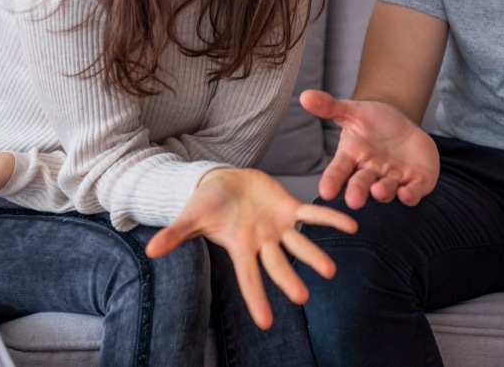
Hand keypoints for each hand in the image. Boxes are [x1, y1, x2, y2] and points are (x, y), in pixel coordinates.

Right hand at [144, 168, 356, 330]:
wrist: (223, 180)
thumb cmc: (206, 204)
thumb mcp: (190, 217)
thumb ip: (176, 235)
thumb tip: (151, 250)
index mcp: (240, 248)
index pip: (249, 279)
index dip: (257, 299)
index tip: (266, 323)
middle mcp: (262, 243)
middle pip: (277, 265)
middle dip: (289, 280)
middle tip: (304, 297)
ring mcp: (278, 227)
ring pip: (299, 244)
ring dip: (315, 256)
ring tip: (331, 270)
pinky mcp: (289, 207)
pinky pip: (313, 214)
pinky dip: (331, 219)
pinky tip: (352, 227)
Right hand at [301, 90, 438, 208]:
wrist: (401, 125)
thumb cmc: (372, 122)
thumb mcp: (353, 111)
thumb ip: (329, 107)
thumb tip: (304, 96)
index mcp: (352, 158)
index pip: (338, 171)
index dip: (332, 182)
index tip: (325, 192)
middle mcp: (370, 173)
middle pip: (361, 185)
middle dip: (357, 192)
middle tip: (353, 200)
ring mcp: (392, 179)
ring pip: (386, 190)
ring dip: (382, 193)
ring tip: (377, 191)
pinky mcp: (416, 181)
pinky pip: (413, 191)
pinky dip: (410, 195)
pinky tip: (406, 194)